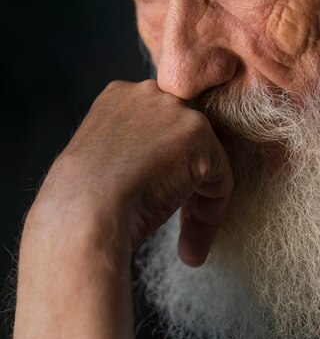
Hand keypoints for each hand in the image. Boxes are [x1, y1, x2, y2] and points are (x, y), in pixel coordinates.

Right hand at [35, 79, 233, 263]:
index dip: (162, 165)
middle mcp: (148, 93)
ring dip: (197, 202)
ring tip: (187, 246)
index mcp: (119, 96)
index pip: (159, 125)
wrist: (82, 216)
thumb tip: (154, 170)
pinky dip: (210, 212)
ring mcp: (174, 110)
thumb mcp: (99, 158)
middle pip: (184, 138)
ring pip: (204, 158)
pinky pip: (220, 177)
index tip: (155, 201)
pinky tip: (191, 242)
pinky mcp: (198, 135)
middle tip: (178, 225)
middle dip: (183, 180)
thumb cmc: (80, 202)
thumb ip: (128, 148)